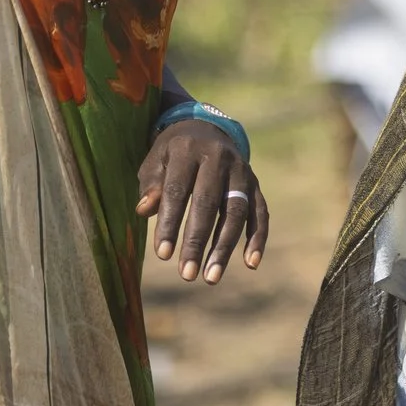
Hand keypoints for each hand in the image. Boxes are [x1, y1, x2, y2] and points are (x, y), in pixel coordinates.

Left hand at [136, 119, 267, 283]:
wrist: (205, 128)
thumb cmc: (172, 154)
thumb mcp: (155, 162)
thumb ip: (151, 186)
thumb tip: (145, 211)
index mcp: (188, 149)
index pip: (178, 190)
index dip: (170, 223)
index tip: (162, 255)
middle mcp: (218, 158)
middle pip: (209, 203)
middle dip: (197, 241)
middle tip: (186, 275)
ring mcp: (241, 170)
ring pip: (236, 212)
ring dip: (224, 247)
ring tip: (211, 277)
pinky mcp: (255, 183)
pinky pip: (261, 212)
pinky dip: (257, 238)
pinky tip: (250, 263)